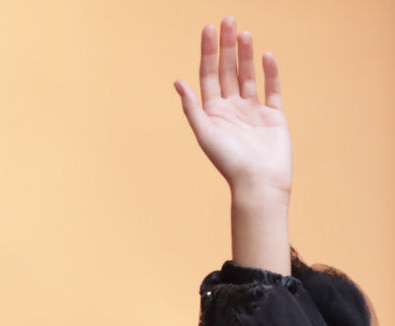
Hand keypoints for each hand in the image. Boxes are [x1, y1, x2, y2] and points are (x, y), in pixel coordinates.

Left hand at [175, 17, 291, 204]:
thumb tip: (177, 82)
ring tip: (243, 32)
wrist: (259, 182)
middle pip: (228, 71)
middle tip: (227, 19)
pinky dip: (270, 72)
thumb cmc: (229, 162)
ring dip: (245, 55)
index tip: (208, 28)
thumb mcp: (205, 133)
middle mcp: (231, 110)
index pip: (208, 75)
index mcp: (212, 113)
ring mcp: (253, 111)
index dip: (208, 52)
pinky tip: (266, 55)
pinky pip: (272, 89)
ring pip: (248, 76)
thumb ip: (193, 108)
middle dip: (226, 46)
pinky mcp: (273, 116)